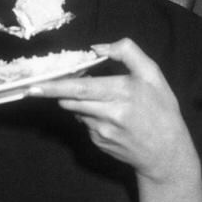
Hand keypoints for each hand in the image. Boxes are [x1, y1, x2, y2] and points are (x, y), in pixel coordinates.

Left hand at [28, 39, 191, 183]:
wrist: (166, 153)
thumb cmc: (161, 109)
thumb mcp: (152, 74)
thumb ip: (127, 53)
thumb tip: (97, 47)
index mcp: (122, 92)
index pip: (80, 88)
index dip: (55, 86)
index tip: (35, 85)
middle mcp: (109, 114)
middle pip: (71, 101)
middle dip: (55, 92)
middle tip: (40, 86)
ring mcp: (102, 132)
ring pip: (77, 111)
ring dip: (78, 102)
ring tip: (100, 99)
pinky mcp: (99, 143)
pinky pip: (85, 124)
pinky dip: (89, 115)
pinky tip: (107, 116)